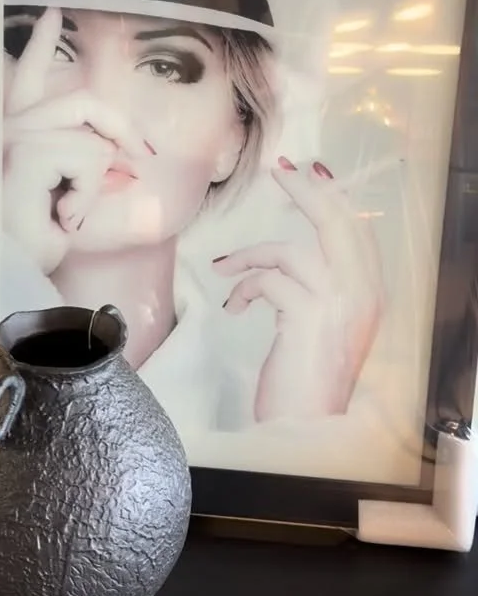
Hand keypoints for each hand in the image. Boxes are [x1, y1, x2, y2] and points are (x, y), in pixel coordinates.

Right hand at [3, 9, 143, 273]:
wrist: (19, 283)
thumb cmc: (42, 249)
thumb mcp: (88, 207)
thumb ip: (107, 178)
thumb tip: (135, 167)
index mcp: (19, 136)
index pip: (29, 80)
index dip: (40, 44)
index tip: (53, 13)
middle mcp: (9, 131)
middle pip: (85, 102)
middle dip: (121, 132)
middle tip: (139, 162)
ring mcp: (12, 140)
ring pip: (92, 137)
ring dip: (97, 181)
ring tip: (71, 212)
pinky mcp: (24, 154)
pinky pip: (88, 158)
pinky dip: (89, 193)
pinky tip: (63, 216)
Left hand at [213, 157, 383, 420]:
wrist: (306, 425)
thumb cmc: (308, 380)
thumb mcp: (324, 327)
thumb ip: (320, 288)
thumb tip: (289, 255)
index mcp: (370, 294)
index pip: (357, 230)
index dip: (333, 197)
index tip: (309, 171)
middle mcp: (362, 293)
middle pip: (337, 222)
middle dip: (306, 190)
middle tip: (279, 169)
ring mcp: (337, 303)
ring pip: (292, 250)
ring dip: (250, 256)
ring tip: (225, 270)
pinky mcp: (307, 316)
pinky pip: (268, 279)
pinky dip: (244, 286)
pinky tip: (233, 306)